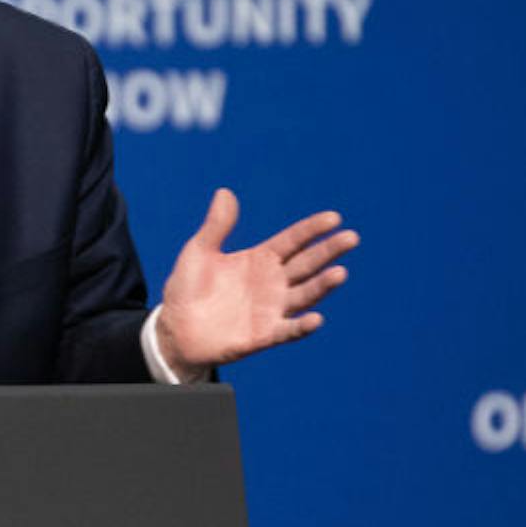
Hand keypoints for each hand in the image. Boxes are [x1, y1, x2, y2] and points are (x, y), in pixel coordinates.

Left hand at [155, 188, 356, 375]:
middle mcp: (273, 283)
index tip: (334, 218)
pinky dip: (302, 326)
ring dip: (323, 285)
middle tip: (351, 237)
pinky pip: (287, 330)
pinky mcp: (263, 334)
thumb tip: (225, 192)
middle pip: (307, 264)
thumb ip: (216, 226)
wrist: (174, 328)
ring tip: (340, 272)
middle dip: (329, 251)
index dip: (312, 229)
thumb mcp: (199, 251)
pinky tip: (316, 319)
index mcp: (261, 259)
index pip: (293, 241)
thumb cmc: (187, 287)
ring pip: (304, 294)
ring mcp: (271, 309)